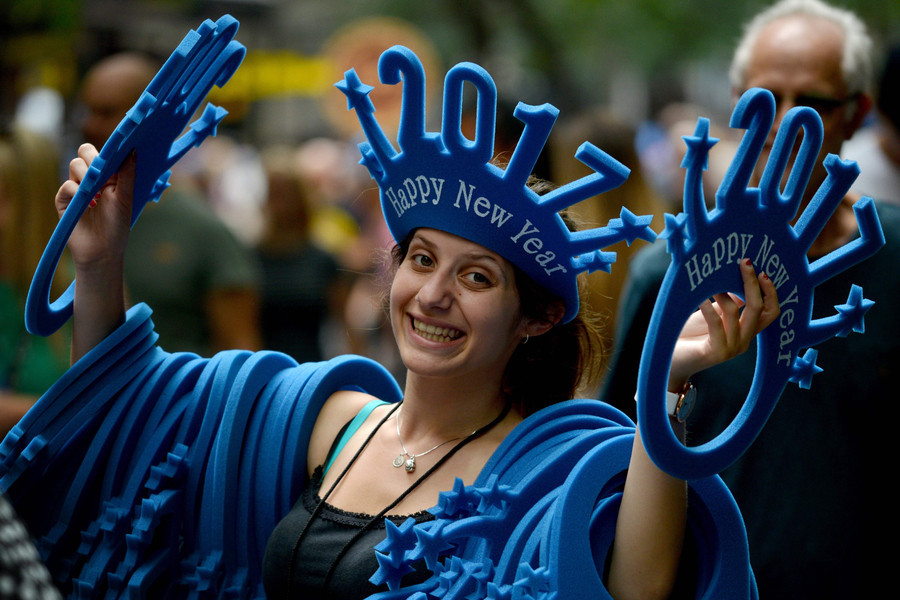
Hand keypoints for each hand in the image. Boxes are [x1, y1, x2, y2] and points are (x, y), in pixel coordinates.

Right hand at [56, 143, 135, 272]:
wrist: (103, 251)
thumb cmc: (117, 226)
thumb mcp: (126, 198)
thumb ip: (127, 174)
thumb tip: (132, 150)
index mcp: (107, 177)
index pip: (102, 153)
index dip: (107, 152)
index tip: (114, 159)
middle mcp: (90, 179)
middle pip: (84, 153)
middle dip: (94, 159)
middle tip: (102, 174)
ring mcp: (76, 188)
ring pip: (75, 165)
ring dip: (87, 175)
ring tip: (97, 194)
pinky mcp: (64, 200)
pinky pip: (66, 185)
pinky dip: (77, 190)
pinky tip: (89, 203)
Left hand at [668, 259, 778, 389]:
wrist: (669, 362)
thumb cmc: (689, 336)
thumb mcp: (712, 314)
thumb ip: (729, 302)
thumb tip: (739, 278)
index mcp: (746, 331)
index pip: (771, 312)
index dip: (770, 292)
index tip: (761, 271)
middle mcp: (744, 341)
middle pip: (759, 309)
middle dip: (753, 284)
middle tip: (745, 263)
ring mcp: (732, 348)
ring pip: (735, 313)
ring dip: (722, 292)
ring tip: (709, 280)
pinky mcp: (716, 353)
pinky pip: (716, 323)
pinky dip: (707, 306)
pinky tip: (699, 296)